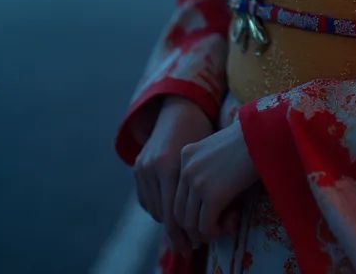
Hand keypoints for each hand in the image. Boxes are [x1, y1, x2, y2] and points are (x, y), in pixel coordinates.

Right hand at [134, 96, 213, 255]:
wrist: (180, 108)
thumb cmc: (203, 132)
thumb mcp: (207, 157)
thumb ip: (206, 186)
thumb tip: (219, 221)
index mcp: (171, 165)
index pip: (174, 214)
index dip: (186, 234)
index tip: (198, 246)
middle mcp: (152, 167)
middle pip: (163, 216)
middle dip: (177, 235)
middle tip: (190, 248)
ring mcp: (142, 168)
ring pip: (154, 209)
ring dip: (168, 222)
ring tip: (184, 232)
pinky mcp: (137, 168)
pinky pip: (146, 199)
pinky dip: (158, 208)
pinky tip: (172, 213)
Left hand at [173, 118, 258, 249]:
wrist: (265, 135)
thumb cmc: (250, 140)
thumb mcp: (219, 150)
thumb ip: (206, 169)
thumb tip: (203, 203)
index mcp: (186, 154)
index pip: (177, 193)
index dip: (189, 211)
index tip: (204, 219)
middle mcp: (186, 168)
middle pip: (179, 211)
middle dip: (194, 228)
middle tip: (214, 229)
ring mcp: (197, 182)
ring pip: (190, 223)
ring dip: (207, 232)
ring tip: (226, 225)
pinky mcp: (213, 196)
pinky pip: (206, 226)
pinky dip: (217, 232)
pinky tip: (231, 224)